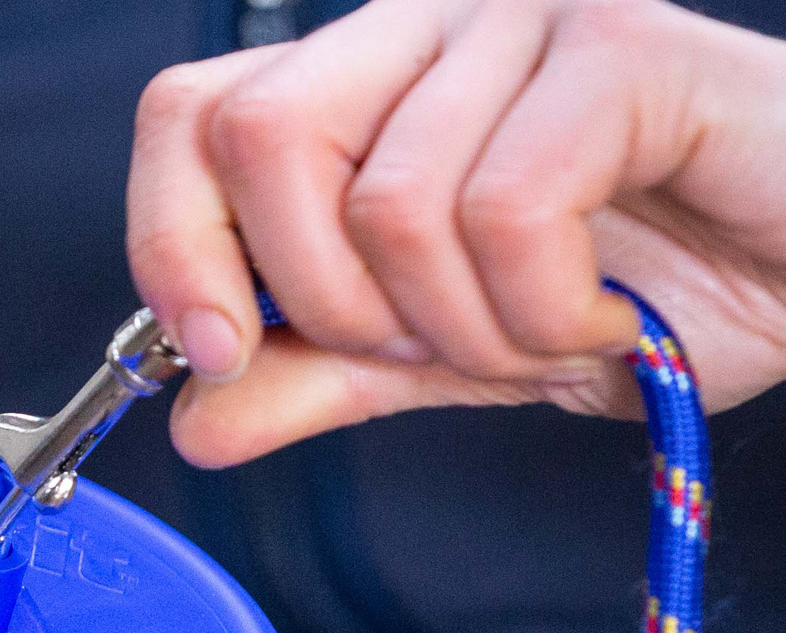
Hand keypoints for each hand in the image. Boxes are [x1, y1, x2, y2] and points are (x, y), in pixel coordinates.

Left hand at [126, 0, 785, 465]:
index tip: (213, 352)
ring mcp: (521, 22)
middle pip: (262, 138)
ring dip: (461, 331)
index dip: (173, 240)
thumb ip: (312, 377)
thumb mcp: (434, 356)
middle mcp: (424, 28)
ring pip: (388, 202)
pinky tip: (602, 317)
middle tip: (428, 345)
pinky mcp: (621, 48)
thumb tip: (192, 422)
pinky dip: (543, 315)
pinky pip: (504, 211)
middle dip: (331, 302)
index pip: (191, 118)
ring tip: (544, 333)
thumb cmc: (630, 289)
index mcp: (363, 89)